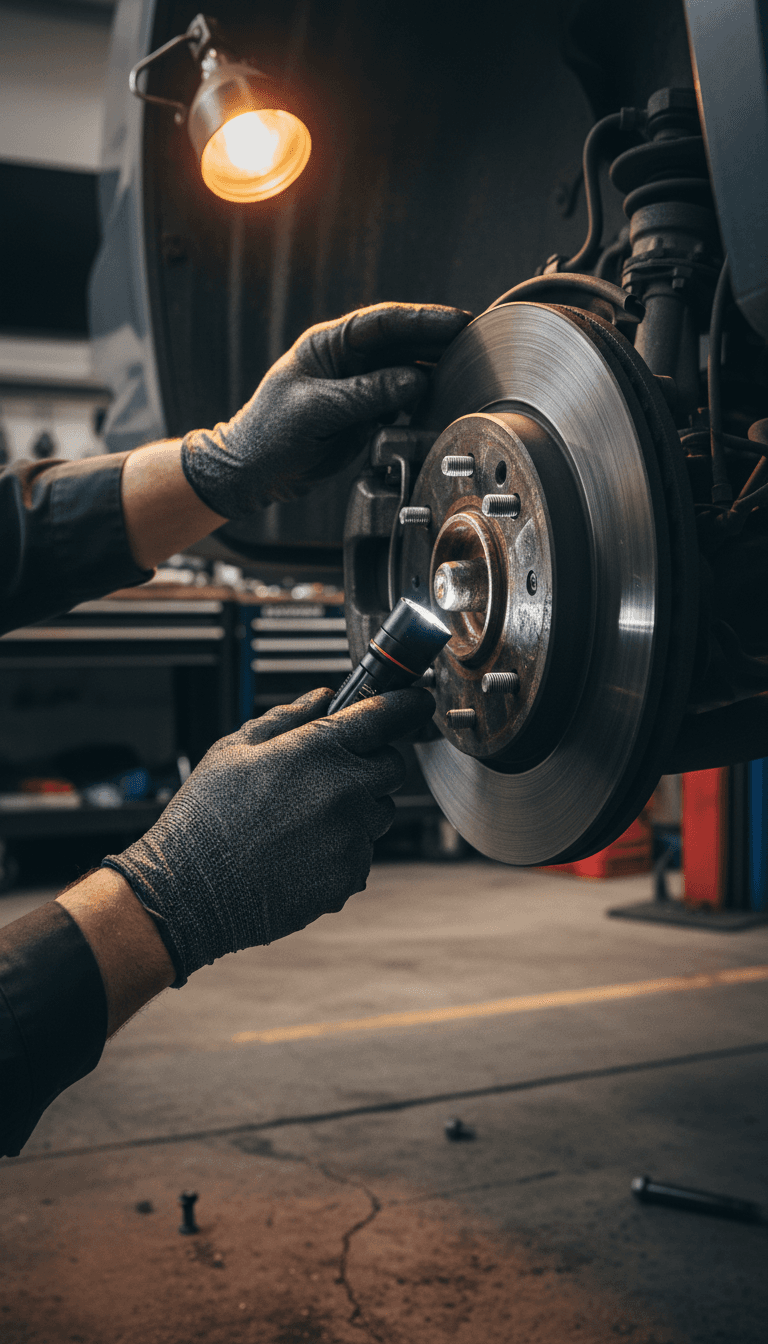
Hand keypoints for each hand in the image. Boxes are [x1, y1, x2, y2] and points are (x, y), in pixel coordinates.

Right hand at [102, 686, 434, 982]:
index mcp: (318, 749)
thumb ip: (287, 718)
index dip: (408, 704)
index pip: (386, 714)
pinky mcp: (350, 876)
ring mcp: (352, 837)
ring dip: (357, 811)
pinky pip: (361, 855)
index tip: (416, 702)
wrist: (189, 893)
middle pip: (393, 767)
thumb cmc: (204, 817)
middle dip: (371, 765)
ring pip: (379, 814)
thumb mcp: (233, 750)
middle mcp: (345, 790)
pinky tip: (297, 855)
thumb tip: (323, 698)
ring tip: (301, 823)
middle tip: (329, 776)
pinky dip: (341, 852)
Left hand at [180, 302, 471, 517]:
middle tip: (476, 342)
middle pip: (401, 344)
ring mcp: (358, 387)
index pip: (383, 323)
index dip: (422, 319)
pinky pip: (400, 401)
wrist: (254, 472)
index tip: (456, 321)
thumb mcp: (317, 410)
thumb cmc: (270, 434)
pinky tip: (443, 399)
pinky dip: (422, 401)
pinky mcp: (364, 414)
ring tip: (467, 370)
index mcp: (329, 345)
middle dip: (437, 342)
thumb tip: (415, 379)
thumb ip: (366, 394)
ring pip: (405, 372)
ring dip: (434, 371)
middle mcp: (347, 361)